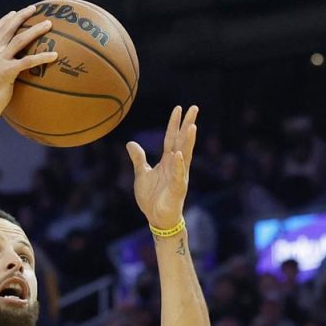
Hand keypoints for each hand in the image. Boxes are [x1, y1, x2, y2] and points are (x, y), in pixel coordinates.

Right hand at [0, 7, 58, 116]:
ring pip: (19, 39)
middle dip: (22, 16)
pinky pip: (27, 61)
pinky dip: (41, 57)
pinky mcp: (6, 71)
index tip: (14, 13)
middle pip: (8, 28)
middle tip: (34, 9)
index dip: (5, 20)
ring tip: (48, 24)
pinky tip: (53, 55)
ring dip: (35, 30)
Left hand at [126, 106, 198, 231]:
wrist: (157, 217)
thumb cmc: (152, 197)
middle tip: (194, 108)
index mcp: (167, 161)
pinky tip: (179, 154)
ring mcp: (178, 175)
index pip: (171, 138)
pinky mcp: (177, 188)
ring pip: (184, 154)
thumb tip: (130, 143)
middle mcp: (175, 165)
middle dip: (188, 125)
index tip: (179, 108)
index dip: (174, 123)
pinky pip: (178, 174)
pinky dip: (178, 165)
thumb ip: (139, 158)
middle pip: (182, 141)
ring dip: (188, 141)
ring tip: (192, 126)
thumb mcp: (142, 174)